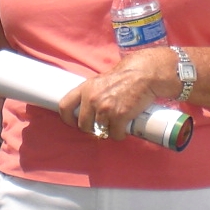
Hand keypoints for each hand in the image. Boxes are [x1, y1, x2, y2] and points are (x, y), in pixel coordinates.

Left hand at [57, 47, 171, 142]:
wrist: (144, 74)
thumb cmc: (125, 76)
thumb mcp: (101, 80)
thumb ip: (92, 93)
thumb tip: (87, 109)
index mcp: (86, 88)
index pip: (65, 106)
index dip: (67, 118)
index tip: (74, 123)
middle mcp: (92, 99)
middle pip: (83, 124)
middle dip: (92, 128)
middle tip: (101, 126)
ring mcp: (105, 108)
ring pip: (100, 131)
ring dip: (108, 131)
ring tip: (116, 125)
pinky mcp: (119, 116)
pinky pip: (115, 134)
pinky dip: (120, 134)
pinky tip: (124, 129)